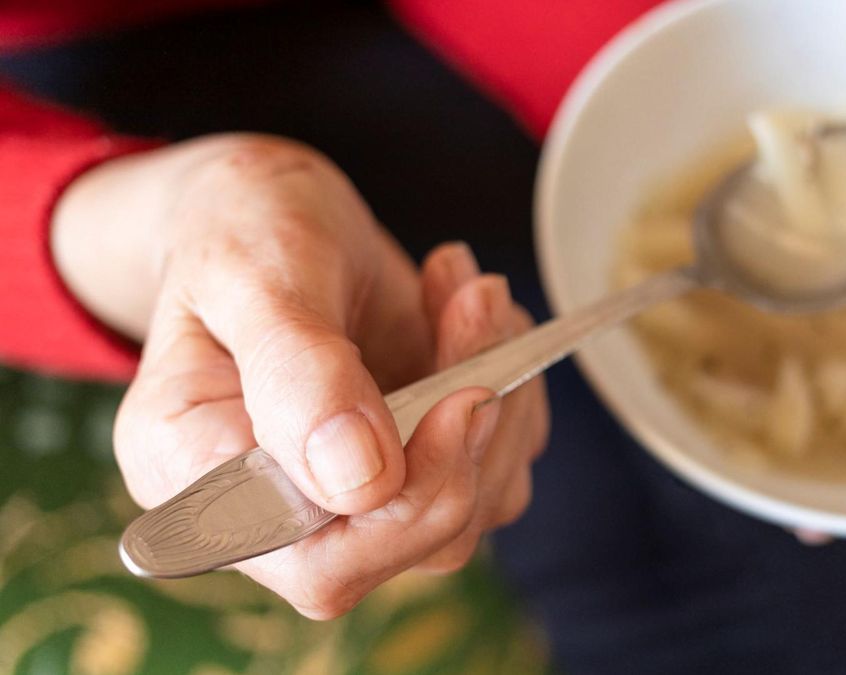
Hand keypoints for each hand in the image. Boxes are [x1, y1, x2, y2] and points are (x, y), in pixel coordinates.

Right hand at [52, 134, 548, 617]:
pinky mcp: (416, 463)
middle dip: (476, 427)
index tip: (465, 397)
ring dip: (502, 389)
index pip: (319, 561)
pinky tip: (463, 309)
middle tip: (476, 307)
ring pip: (480, 498)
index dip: (408, 504)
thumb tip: (360, 483)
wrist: (272, 211)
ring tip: (466, 291)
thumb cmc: (238, 229)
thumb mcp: (252, 276)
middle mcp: (279, 511)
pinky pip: (501, 455)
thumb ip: (297, 376)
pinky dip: (510, 380)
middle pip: (418, 539)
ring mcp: (357, 496)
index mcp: (200, 482)